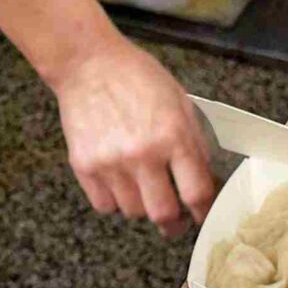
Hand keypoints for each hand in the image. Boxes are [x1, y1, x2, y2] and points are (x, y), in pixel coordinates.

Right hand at [51, 32, 217, 231]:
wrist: (88, 63)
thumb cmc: (137, 77)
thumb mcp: (179, 102)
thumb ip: (193, 142)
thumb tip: (204, 180)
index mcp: (172, 136)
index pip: (196, 192)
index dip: (204, 211)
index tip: (202, 215)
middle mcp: (142, 155)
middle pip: (163, 214)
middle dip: (174, 224)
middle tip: (175, 222)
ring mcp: (110, 163)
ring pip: (133, 212)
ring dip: (143, 207)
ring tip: (143, 190)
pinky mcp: (84, 166)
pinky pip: (105, 206)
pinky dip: (115, 202)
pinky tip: (119, 183)